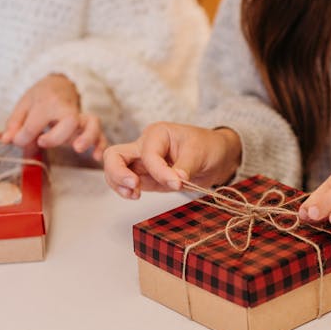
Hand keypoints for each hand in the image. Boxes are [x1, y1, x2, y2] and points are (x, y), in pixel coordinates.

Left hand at [1, 74, 106, 160]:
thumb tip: (7, 140)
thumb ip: (15, 124)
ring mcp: (81, 118)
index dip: (24, 136)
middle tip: (42, 142)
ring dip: (87, 137)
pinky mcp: (89, 126)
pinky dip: (101, 145)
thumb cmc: (40, 97)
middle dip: (56, 136)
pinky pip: (100, 134)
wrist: (60, 84)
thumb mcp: (23, 105)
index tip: (18, 140)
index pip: (36, 122)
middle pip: (69, 120)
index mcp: (47, 102)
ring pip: (92, 123)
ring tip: (78, 149)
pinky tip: (97, 157)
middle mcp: (67, 109)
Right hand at [103, 122, 241, 198]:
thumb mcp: (200, 152)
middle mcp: (144, 145)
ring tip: (134, 195)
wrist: (216, 157)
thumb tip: (175, 180)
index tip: (177, 183)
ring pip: (114, 170)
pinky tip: (135, 195)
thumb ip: (185, 166)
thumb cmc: (208, 147)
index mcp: (157, 134)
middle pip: (115, 155)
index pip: (148, 154)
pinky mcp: (144, 176)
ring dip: (118, 184)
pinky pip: (125, 182)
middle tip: (134, 186)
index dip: (160, 171)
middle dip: (118, 172)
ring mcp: (141, 162)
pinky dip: (124, 190)